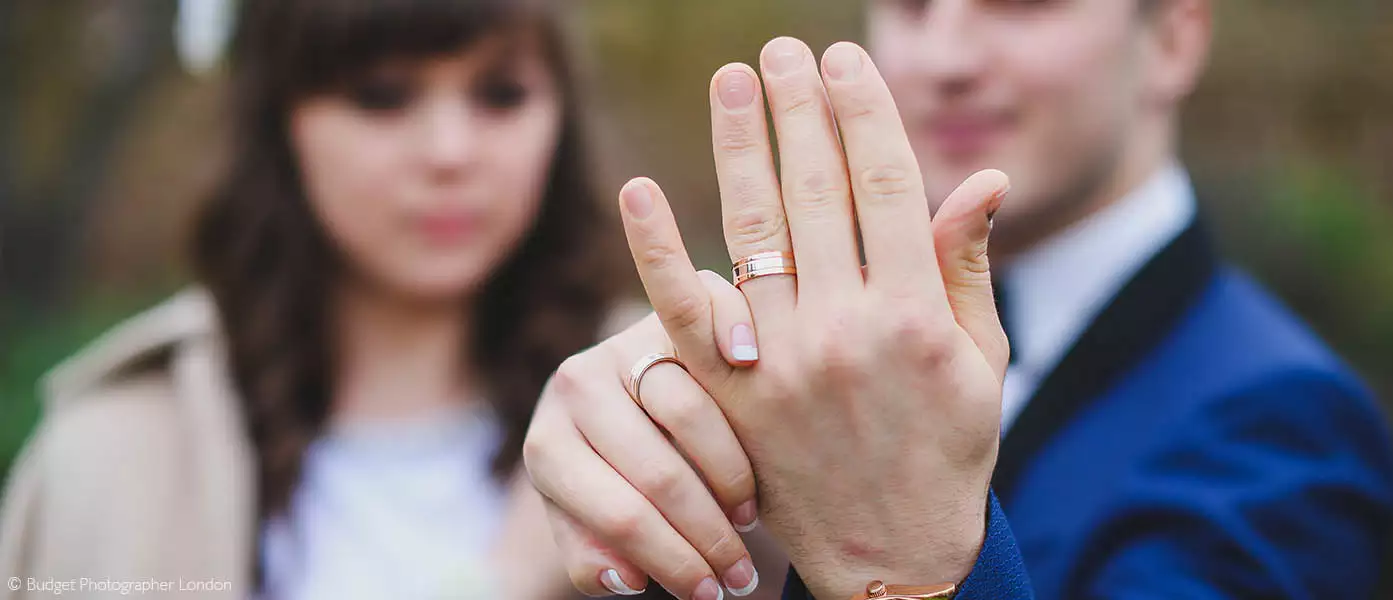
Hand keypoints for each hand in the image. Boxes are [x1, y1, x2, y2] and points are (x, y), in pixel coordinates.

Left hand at [524, 290, 767, 599]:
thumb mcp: (581, 518)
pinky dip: (734, 363)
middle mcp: (577, 386)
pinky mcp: (663, 318)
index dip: (673, 561)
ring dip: (733, 476)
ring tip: (750, 516)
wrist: (607, 398)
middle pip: (660, 472)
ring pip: (690, 411)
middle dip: (710, 535)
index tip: (708, 594)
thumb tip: (628, 578)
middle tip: (742, 573)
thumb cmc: (603, 474)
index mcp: (547, 447)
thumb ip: (592, 551)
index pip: (620, 515)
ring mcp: (621, 345)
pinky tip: (758, 395)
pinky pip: (702, 345)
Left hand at [614, 37, 1010, 599]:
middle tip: (782, 50)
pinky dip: (655, 251)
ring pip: (752, 233)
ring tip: (732, 82)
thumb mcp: (982, 365)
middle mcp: (844, 332)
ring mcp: (778, 364)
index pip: (884, 187)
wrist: (890, 558)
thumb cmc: (948, 454)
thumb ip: (967, 269)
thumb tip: (982, 179)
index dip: (862, 115)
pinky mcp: (729, 396)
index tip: (844, 62)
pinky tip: (637, 190)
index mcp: (916, 318)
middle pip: (815, 193)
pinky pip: (680, 312)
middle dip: (798, 110)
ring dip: (738, 149)